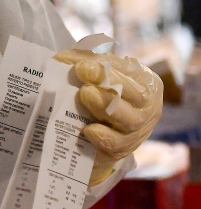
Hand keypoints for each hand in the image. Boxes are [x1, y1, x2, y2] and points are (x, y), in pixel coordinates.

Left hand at [54, 50, 162, 184]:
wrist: (103, 126)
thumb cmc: (102, 90)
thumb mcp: (97, 71)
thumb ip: (82, 61)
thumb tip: (60, 59)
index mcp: (144, 81)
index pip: (130, 73)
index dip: (107, 71)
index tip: (82, 67)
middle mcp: (148, 106)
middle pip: (137, 97)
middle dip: (110, 88)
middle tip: (85, 88)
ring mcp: (139, 130)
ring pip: (130, 121)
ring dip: (106, 109)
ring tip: (85, 98)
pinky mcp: (124, 150)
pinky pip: (118, 146)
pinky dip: (104, 137)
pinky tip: (88, 130)